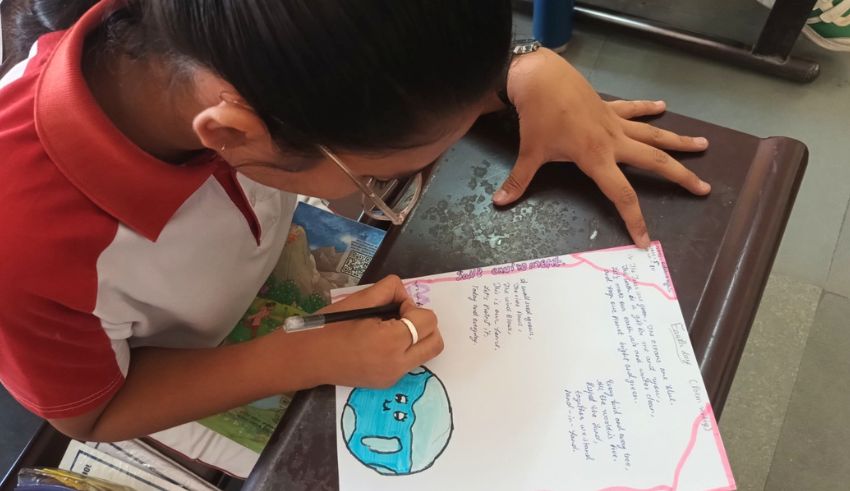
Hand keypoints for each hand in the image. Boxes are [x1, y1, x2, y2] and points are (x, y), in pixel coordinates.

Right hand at [309, 275, 442, 387]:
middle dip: (423, 324)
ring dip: (417, 337)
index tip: (393, 306)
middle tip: (399, 317)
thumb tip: (405, 296)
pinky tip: (381, 344)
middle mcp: (397, 364)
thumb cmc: (330, 326)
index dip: (412, 307)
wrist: (307, 358)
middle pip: (435, 341)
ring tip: (391, 330)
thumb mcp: (360, 300)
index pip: (427, 320)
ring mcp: (393, 377)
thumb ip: (389, 290)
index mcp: (390, 341)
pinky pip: (410, 362)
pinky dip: (405, 349)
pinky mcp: (387, 383)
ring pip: (426, 353)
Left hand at [495, 48, 710, 247]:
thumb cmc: (538, 118)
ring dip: (678, 141)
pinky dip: (648, 108)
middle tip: (704, 188)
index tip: (645, 239)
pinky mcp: (609, 107)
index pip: (622, 195)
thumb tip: (499, 203)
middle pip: (655, 162)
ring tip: (703, 145)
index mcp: (597, 159)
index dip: (634, 219)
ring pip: (654, 134)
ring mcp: (614, 122)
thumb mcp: (530, 152)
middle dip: (681, 177)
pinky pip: (634, 110)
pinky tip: (664, 106)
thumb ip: (519, 180)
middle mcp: (614, 142)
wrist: (542, 78)